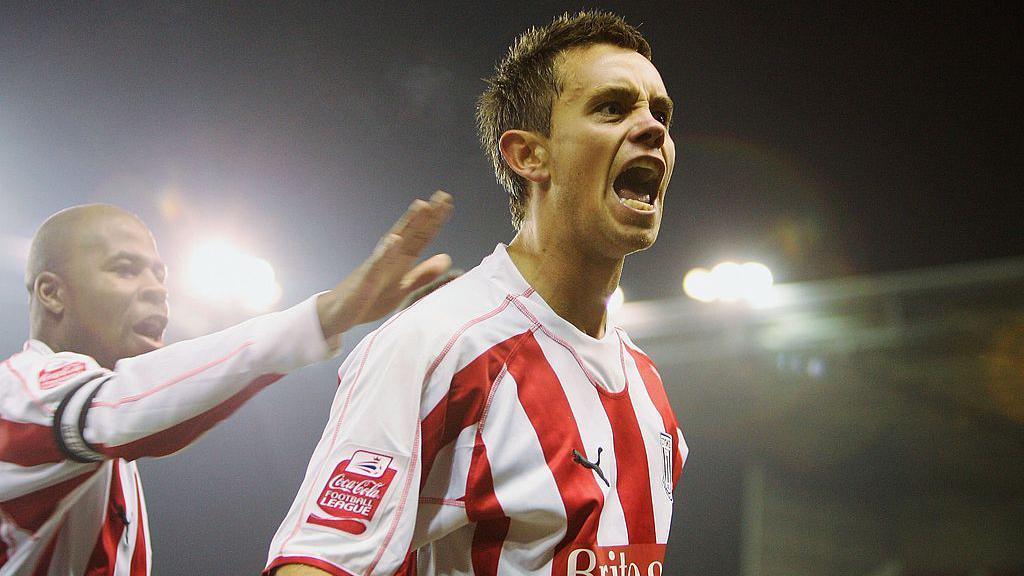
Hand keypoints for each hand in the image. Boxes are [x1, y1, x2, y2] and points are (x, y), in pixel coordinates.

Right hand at [317, 191, 453, 336]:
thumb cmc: (371, 298)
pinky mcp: (366, 279)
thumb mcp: (404, 288)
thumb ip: (424, 274)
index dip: (435, 221)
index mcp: (401, 259)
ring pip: (395, 240)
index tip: (448, 203)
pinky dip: (385, 252)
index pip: (421, 236)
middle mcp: (390, 256)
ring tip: (421, 206)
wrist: (340, 313)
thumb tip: (446, 258)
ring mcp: (377, 265)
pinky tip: (394, 240)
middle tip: (442, 195)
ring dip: (407, 223)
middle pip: (412, 232)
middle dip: (427, 215)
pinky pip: (376, 264)